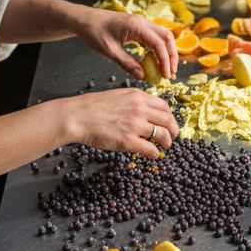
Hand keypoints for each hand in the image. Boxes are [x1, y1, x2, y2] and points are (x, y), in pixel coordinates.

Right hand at [56, 89, 179, 158]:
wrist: (77, 116)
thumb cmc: (92, 107)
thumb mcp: (118, 96)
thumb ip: (133, 102)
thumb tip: (145, 112)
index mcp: (137, 96)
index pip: (163, 106)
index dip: (170, 116)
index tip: (169, 123)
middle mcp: (139, 109)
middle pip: (168, 120)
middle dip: (174, 130)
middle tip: (173, 137)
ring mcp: (135, 125)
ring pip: (163, 135)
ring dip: (167, 142)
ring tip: (165, 146)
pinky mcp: (128, 141)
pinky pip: (151, 149)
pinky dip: (155, 153)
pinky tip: (153, 154)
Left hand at [76, 7, 178, 80]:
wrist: (85, 19)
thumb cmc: (94, 32)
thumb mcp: (110, 51)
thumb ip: (127, 63)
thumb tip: (142, 77)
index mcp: (137, 26)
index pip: (159, 44)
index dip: (165, 61)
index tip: (166, 76)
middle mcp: (143, 22)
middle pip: (167, 38)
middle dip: (172, 56)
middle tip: (170, 74)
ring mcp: (141, 23)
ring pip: (163, 36)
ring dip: (167, 52)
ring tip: (166, 69)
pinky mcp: (138, 27)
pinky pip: (154, 37)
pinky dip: (159, 49)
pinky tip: (156, 61)